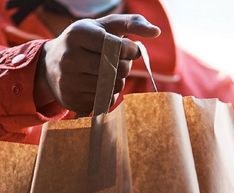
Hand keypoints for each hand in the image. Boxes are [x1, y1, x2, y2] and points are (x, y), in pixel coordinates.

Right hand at [34, 14, 160, 112]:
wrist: (50, 65)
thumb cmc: (85, 42)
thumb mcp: (104, 27)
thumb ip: (131, 23)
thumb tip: (157, 32)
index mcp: (79, 34)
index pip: (117, 47)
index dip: (130, 50)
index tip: (130, 50)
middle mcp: (70, 57)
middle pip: (117, 69)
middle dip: (125, 67)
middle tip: (119, 63)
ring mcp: (69, 81)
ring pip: (113, 87)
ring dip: (119, 82)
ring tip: (108, 73)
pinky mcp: (72, 100)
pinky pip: (105, 101)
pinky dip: (109, 95)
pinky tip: (98, 85)